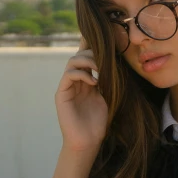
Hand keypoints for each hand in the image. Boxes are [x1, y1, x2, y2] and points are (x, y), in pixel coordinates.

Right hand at [55, 36, 107, 152]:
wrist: (88, 142)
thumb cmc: (99, 123)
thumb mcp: (108, 97)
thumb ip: (107, 80)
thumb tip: (116, 62)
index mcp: (87, 80)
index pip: (87, 58)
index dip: (91, 45)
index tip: (103, 36)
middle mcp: (76, 81)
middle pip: (79, 55)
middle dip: (93, 53)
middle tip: (106, 60)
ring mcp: (67, 87)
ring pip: (72, 62)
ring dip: (87, 61)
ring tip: (100, 69)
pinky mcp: (61, 94)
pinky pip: (68, 75)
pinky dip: (82, 74)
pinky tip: (94, 82)